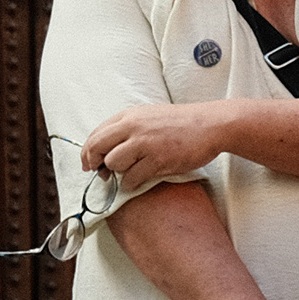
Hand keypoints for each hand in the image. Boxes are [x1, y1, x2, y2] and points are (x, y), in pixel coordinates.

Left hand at [80, 99, 229, 194]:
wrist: (210, 125)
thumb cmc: (182, 123)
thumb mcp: (149, 116)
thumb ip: (128, 128)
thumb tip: (107, 149)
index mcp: (129, 115)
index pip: (96, 134)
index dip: (88, 152)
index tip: (89, 162)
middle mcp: (133, 127)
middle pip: (97, 148)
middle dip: (94, 163)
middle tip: (100, 173)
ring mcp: (145, 143)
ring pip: (113, 164)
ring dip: (117, 173)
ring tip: (129, 173)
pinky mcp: (158, 159)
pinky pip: (132, 177)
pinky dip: (131, 183)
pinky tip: (137, 182)